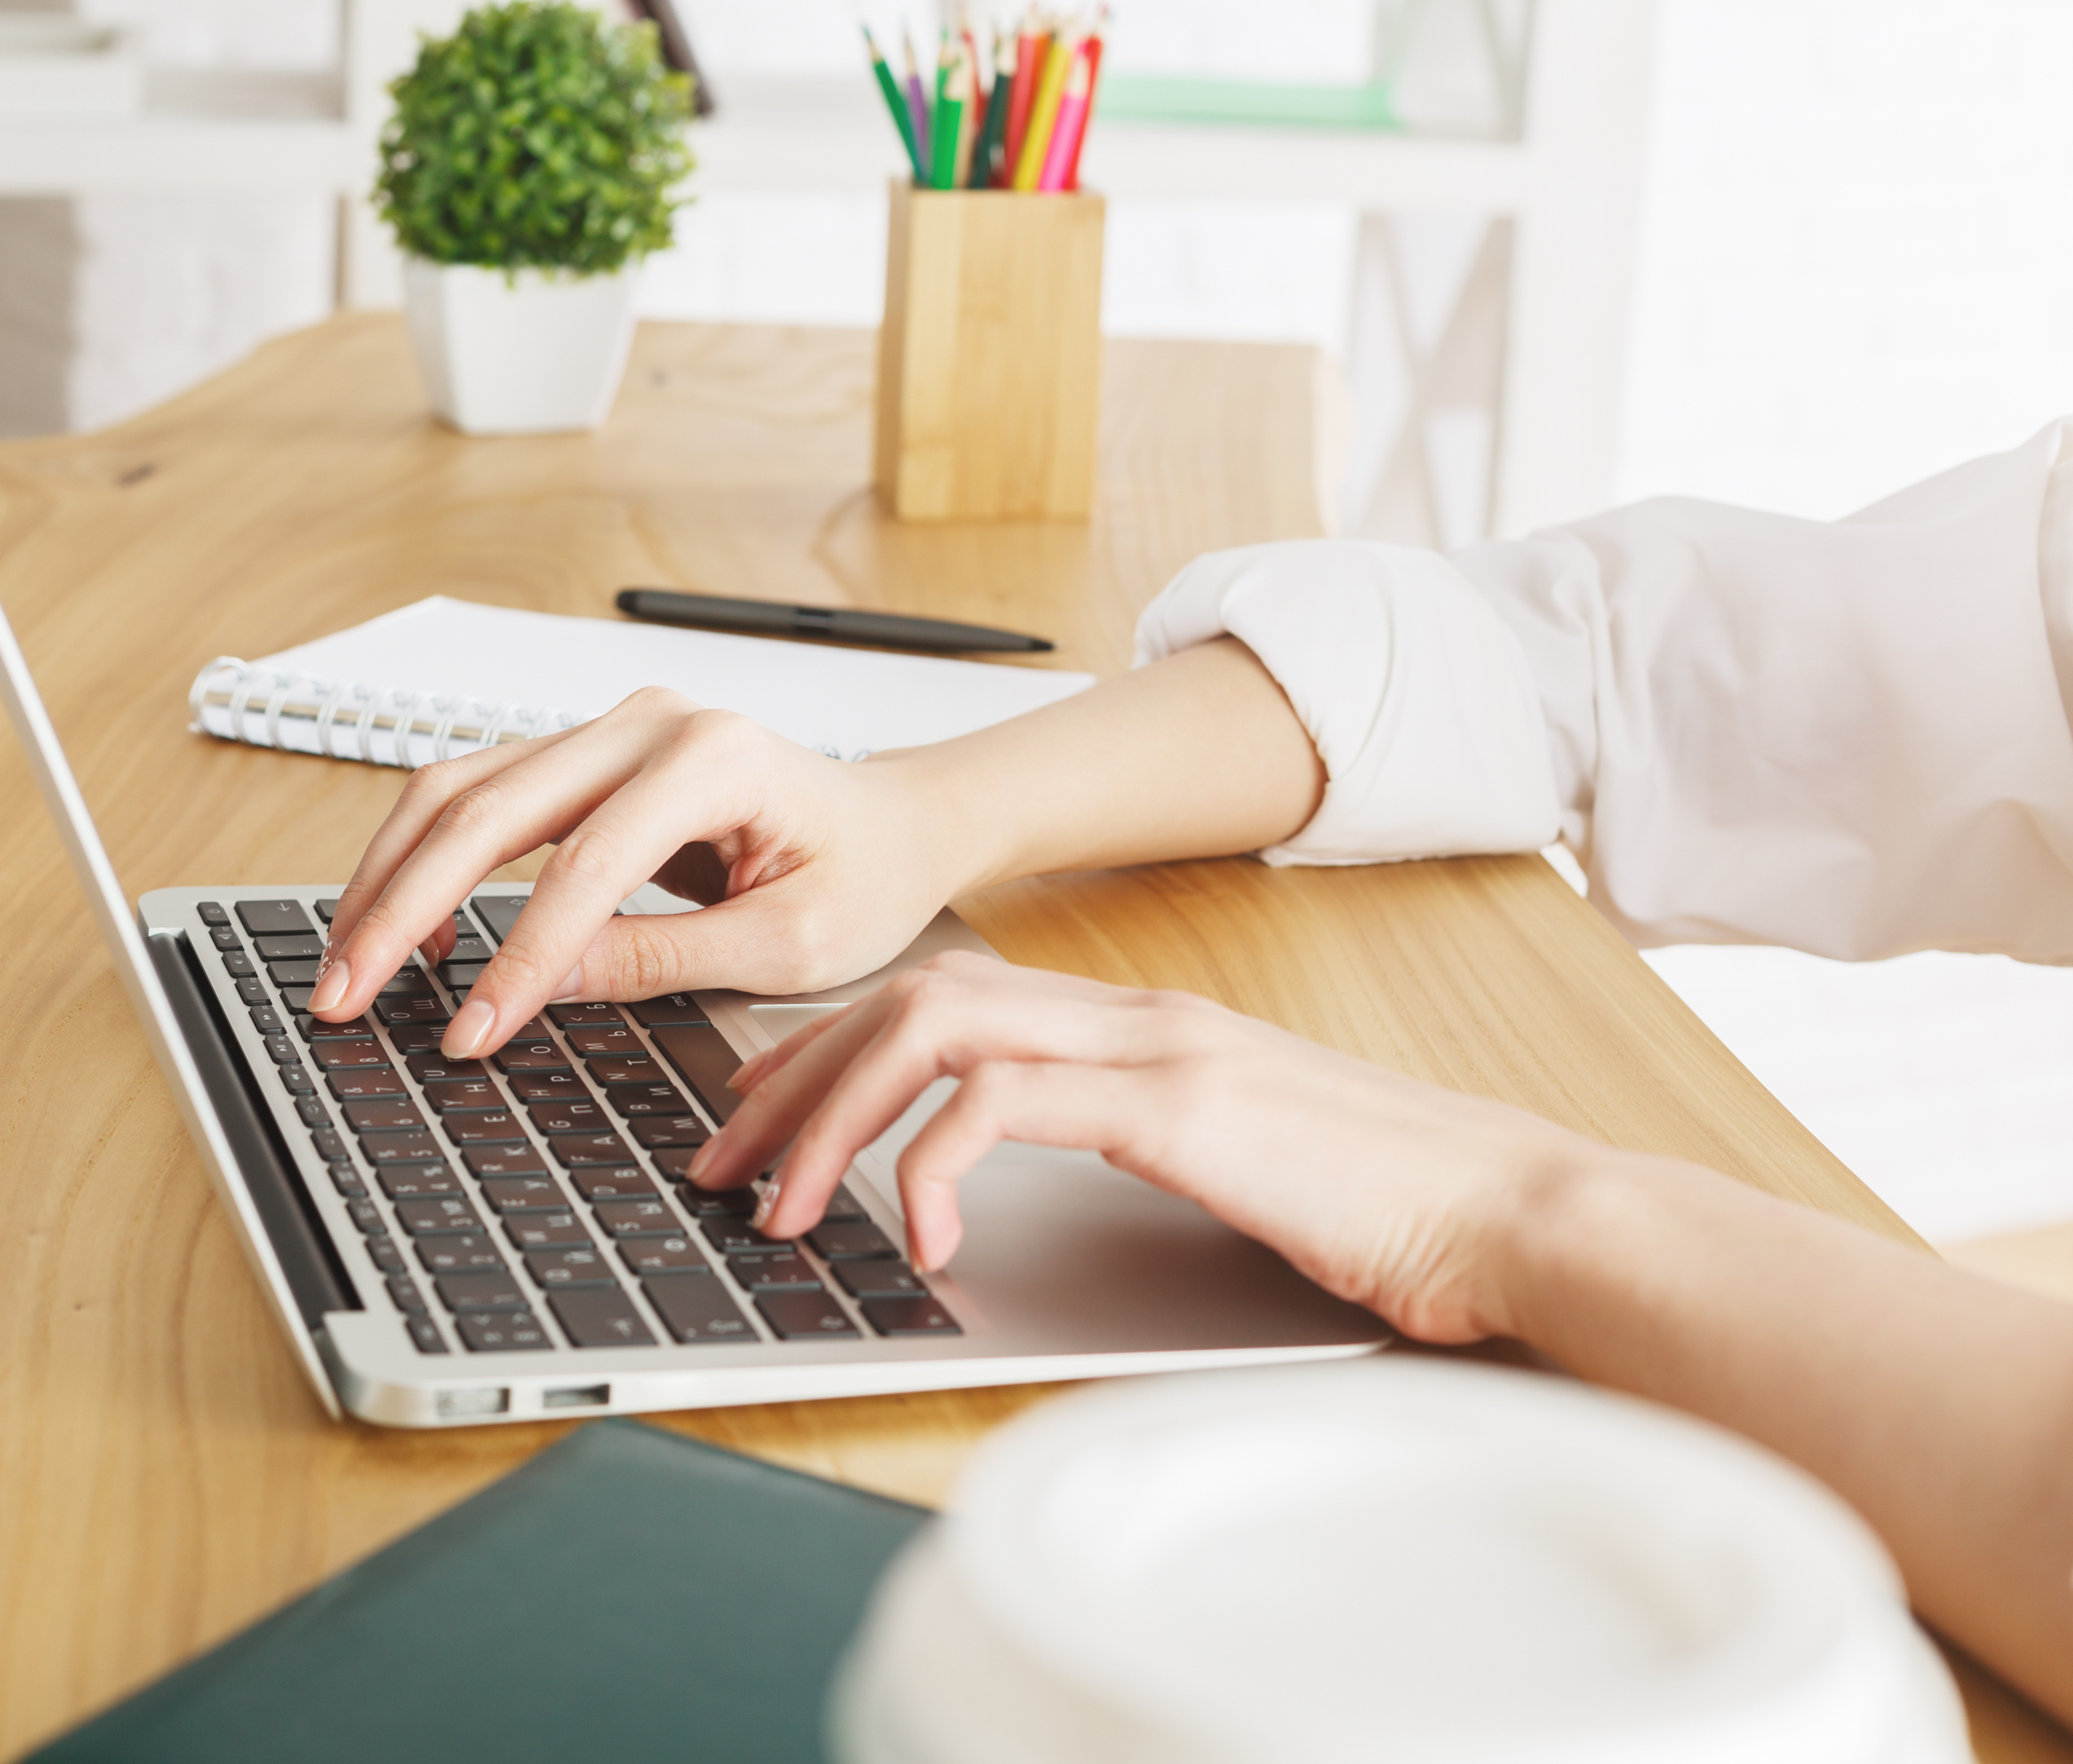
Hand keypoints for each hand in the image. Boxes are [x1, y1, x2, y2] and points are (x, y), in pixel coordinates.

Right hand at [310, 689, 981, 1059]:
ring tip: (348, 966)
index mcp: (713, 759)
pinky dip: (428, 860)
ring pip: (460, 788)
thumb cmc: (865, 878)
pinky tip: (410, 934)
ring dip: (393, 877)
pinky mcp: (586, 754)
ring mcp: (610, 729)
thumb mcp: (788, 946)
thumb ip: (666, 960)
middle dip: (403, 907)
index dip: (516, 957)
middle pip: (487, 805)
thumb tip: (548, 983)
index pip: (582, 866)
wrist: (895, 826)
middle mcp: (648, 723)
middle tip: (343, 994)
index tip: (470, 1034)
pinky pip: (481, 796)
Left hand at [689, 951, 1590, 1345]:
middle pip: (904, 997)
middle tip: (720, 1164)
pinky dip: (932, 1163)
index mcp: (1129, 1028)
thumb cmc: (1381, 1211)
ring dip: (830, 1114)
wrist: (1515, 1211)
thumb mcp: (1220, 1174)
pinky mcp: (1182, 1105)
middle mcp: (1129, 1017)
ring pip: (930, 1027)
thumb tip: (1009, 1206)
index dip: (823, 1050)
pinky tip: (919, 1239)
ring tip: (778, 1207)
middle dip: (790, 1078)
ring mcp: (1154, 1049)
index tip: (753, 1115)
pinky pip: (1005, 1102)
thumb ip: (1121, 1159)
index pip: (936, 997)